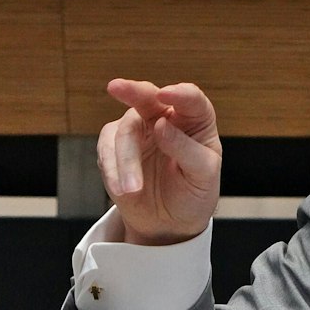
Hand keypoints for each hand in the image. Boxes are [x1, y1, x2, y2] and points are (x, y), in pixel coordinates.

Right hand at [98, 78, 222, 245]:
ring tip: (133, 189)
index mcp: (195, 120)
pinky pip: (106, 150)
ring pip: (124, 131)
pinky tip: (122, 190)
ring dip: (125, 161)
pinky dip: (112, 170)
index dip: (179, 93)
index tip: (166, 95)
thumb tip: (161, 126)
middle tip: (116, 87)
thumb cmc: (194, 194)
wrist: (170, 223)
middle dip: (131, 91)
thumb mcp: (202, 176)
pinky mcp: (115, 146)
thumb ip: (187, 150)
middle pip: (147, 96)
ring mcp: (138, 130)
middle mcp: (164, 117)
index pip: (190, 99)